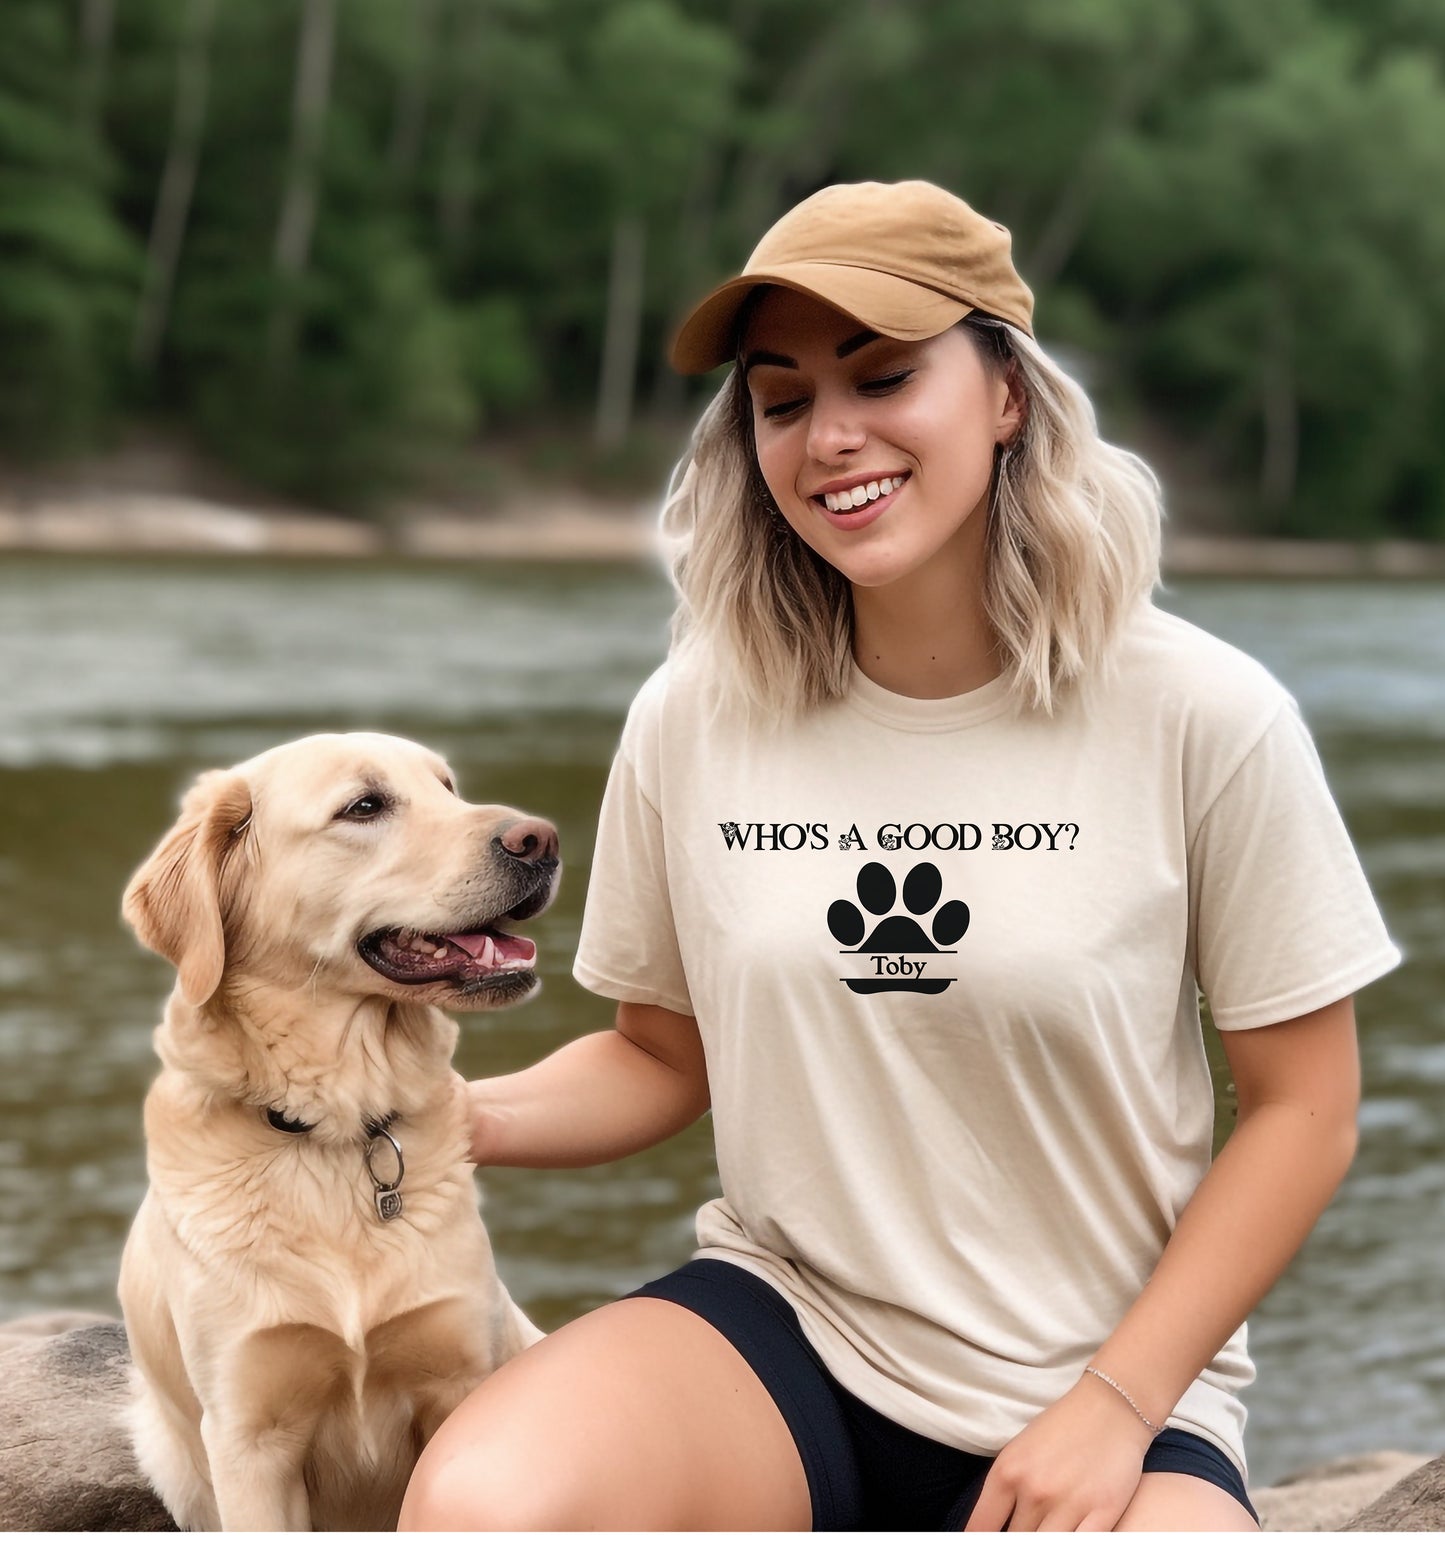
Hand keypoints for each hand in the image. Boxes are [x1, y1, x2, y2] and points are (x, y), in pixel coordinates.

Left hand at [964, 1373, 1155, 1531]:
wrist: (1110, 1408)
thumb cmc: (1061, 1427)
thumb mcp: (1019, 1450)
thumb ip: (1005, 1489)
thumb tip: (991, 1526)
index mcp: (1007, 1472)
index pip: (981, 1527)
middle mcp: (1034, 1490)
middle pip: (1016, 1539)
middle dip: (1017, 1537)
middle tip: (1025, 1527)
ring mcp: (1069, 1504)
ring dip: (1043, 1540)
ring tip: (1046, 1528)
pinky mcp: (1103, 1513)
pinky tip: (1067, 1535)